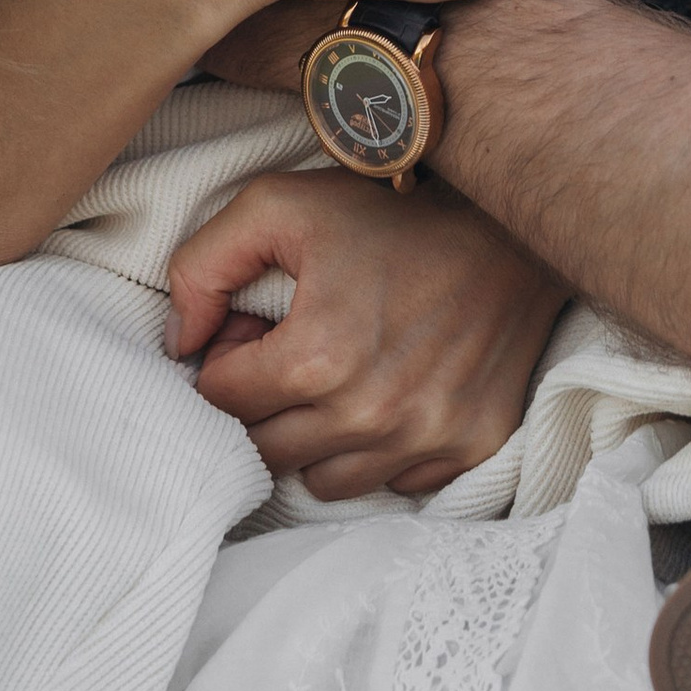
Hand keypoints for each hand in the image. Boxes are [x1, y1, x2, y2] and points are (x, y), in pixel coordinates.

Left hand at [167, 167, 570, 497]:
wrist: (511, 229)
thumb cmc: (391, 213)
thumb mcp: (278, 206)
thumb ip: (202, 266)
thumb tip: (179, 341)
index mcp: (318, 359)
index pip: (221, 399)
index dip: (228, 357)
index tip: (255, 328)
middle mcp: (371, 415)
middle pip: (265, 449)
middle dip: (264, 402)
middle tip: (292, 349)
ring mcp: (424, 439)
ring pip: (323, 480)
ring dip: (316, 436)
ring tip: (339, 374)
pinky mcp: (467, 451)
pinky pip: (390, 484)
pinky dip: (377, 451)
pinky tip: (389, 392)